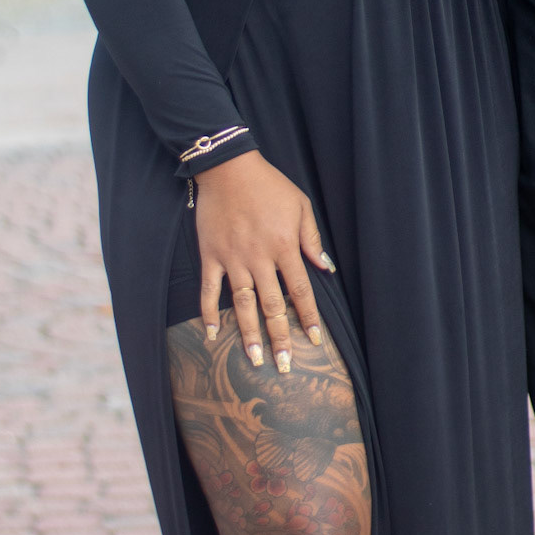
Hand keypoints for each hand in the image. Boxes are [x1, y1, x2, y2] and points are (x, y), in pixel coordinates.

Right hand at [194, 152, 334, 368]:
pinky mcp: (211, 255)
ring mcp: (232, 259)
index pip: (300, 291)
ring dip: (249, 334)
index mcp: (284, 247)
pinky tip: (213, 335)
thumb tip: (325, 268)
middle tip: (284, 366)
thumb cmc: (269, 185)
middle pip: (272, 306)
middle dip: (280, 338)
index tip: (315, 340)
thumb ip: (311, 239)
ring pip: (242, 304)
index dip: (308, 318)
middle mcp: (259, 258)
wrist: (228, 168)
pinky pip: (208, 290)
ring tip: (253, 359)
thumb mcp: (300, 206)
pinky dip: (208, 313)